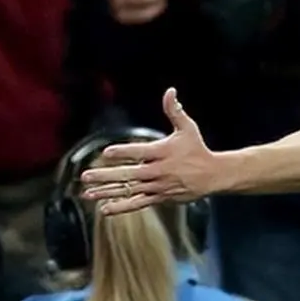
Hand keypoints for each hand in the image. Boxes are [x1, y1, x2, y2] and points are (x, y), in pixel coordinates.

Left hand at [81, 88, 217, 211]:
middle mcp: (159, 171)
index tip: (106, 153)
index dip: (123, 152)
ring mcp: (158, 186)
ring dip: (108, 192)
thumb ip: (174, 110)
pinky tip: (104, 209)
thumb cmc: (197, 149)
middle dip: (106, 176)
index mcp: (163, 152)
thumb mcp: (188, 128)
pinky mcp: (160, 198)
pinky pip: (138, 203)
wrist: (214, 176)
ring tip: (87, 194)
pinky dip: (121, 207)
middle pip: (129, 174)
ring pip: (130, 191)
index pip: (139, 152)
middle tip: (85, 176)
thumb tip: (170, 91)